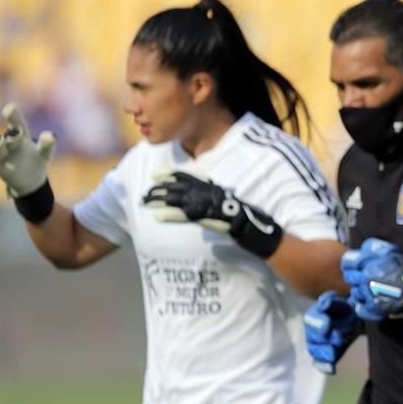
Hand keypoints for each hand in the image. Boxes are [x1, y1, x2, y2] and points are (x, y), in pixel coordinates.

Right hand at [0, 103, 55, 196]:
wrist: (28, 178)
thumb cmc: (36, 159)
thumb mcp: (44, 152)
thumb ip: (47, 144)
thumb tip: (52, 136)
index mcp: (23, 136)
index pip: (19, 124)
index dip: (14, 116)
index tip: (10, 107)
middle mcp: (11, 143)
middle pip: (10, 135)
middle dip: (13, 133)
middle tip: (16, 131)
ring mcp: (4, 155)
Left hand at [143, 170, 282, 257]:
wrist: (258, 229)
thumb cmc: (247, 219)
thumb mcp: (230, 205)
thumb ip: (216, 202)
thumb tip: (204, 206)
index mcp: (214, 188)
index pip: (189, 177)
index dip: (171, 175)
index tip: (156, 175)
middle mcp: (210, 193)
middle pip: (179, 187)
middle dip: (160, 189)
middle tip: (144, 192)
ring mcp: (208, 205)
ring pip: (179, 200)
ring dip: (161, 201)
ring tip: (145, 202)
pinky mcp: (208, 218)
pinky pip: (185, 216)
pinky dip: (171, 216)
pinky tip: (157, 218)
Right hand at [304, 291, 362, 374]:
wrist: (357, 320)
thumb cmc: (347, 308)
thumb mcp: (341, 301)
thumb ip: (331, 301)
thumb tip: (324, 303)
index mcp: (317, 314)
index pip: (312, 319)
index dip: (318, 322)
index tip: (327, 326)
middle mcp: (315, 330)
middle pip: (312, 336)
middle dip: (322, 339)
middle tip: (337, 338)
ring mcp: (320, 343)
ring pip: (315, 349)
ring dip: (324, 352)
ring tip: (333, 354)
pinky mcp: (327, 354)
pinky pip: (321, 362)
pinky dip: (324, 365)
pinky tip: (331, 368)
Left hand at [342, 237, 402, 320]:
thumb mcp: (391, 252)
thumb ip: (375, 247)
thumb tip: (363, 247)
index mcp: (369, 264)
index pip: (348, 262)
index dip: (349, 263)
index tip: (353, 266)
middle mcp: (365, 279)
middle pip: (349, 278)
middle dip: (354, 277)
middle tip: (364, 278)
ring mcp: (368, 294)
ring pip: (354, 293)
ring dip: (360, 292)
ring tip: (371, 290)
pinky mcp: (373, 308)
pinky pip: (359, 308)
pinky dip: (362, 306)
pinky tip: (370, 302)